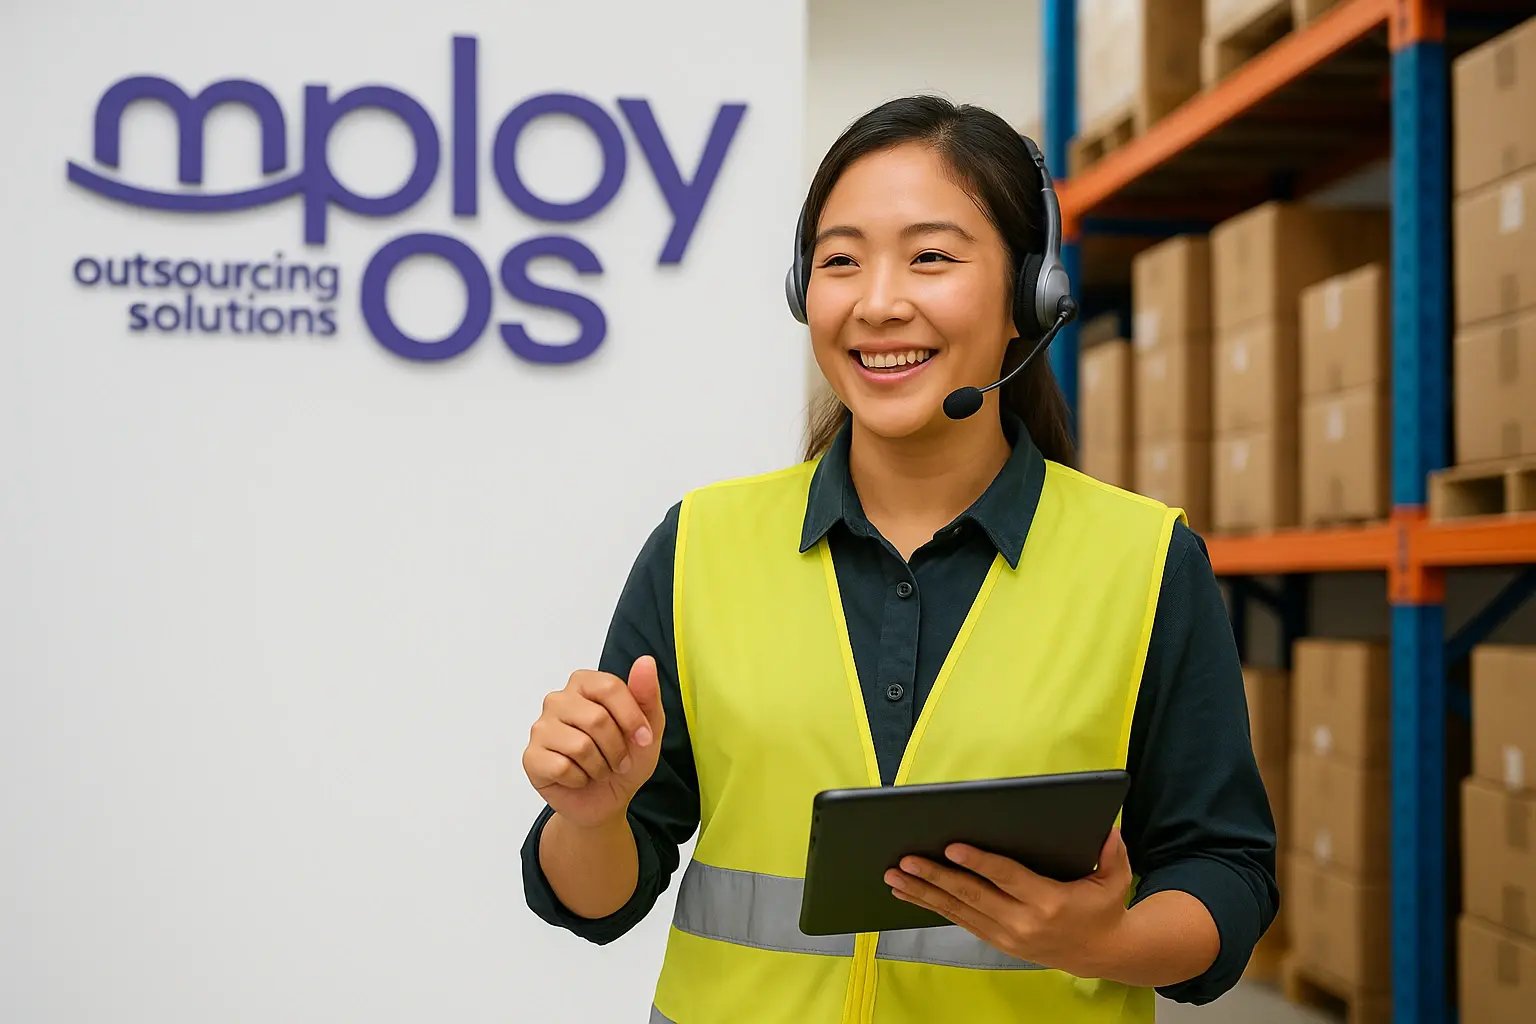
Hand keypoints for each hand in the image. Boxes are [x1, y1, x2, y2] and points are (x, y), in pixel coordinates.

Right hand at [522, 656, 666, 829]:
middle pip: (596, 719)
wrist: (608, 800)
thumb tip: (646, 660)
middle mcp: (558, 700)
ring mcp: (541, 728)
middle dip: (617, 748)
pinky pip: (562, 767)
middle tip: (618, 761)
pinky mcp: (531, 757)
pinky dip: (580, 780)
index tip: (643, 739)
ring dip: (600, 767)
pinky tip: (579, 778)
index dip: (632, 718)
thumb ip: (647, 693)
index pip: (609, 687)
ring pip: (580, 746)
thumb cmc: (625, 757)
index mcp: (584, 683)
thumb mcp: (648, 727)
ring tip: (599, 769)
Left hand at [885, 827, 1133, 979]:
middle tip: (905, 860)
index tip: (952, 847)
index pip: (1007, 878)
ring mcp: (1007, 936)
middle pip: (972, 895)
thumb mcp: (1115, 880)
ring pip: (958, 911)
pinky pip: (960, 921)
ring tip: (894, 877)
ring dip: (924, 893)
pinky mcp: (998, 942)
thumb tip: (1108, 827)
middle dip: (936, 876)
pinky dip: (933, 906)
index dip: (979, 862)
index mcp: (1049, 902)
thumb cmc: (1103, 908)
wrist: (1102, 954)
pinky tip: (910, 894)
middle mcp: (1023, 922)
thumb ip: (1112, 853)